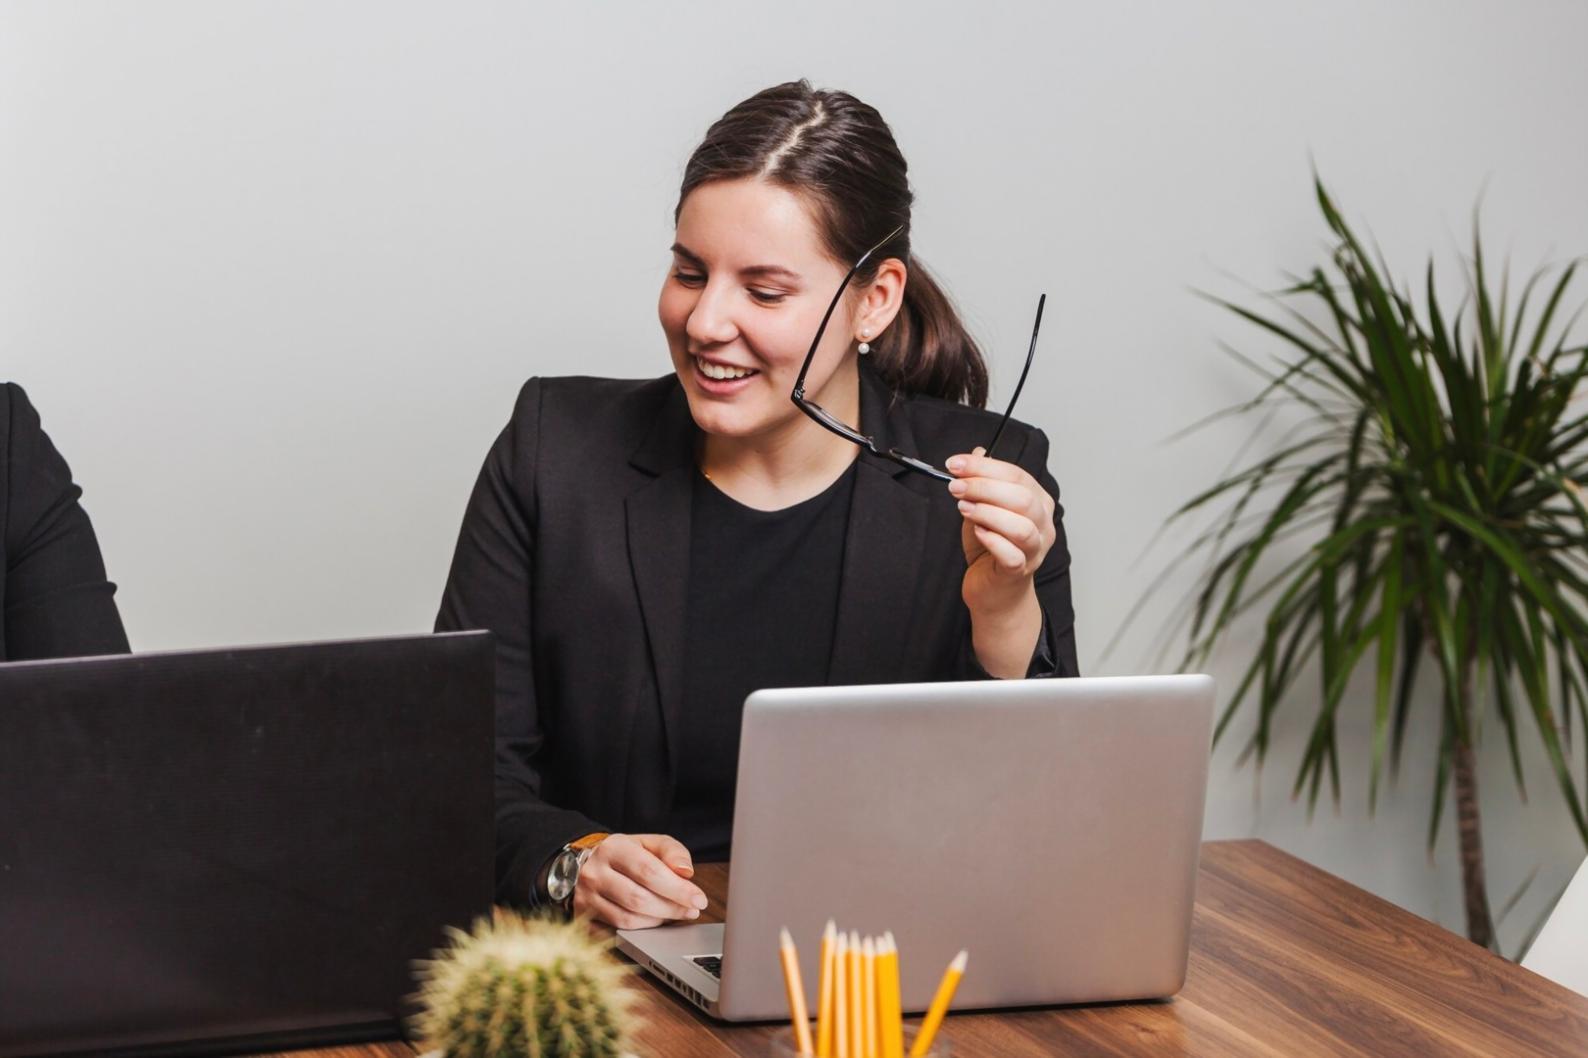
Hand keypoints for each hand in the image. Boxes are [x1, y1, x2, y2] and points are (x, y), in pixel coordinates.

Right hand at [571, 832, 709, 928]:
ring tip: (677, 913)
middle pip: (639, 899)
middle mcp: (594, 873)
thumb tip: (686, 872)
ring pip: (629, 919)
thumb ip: (672, 852)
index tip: (698, 898)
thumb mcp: (650, 843)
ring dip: (660, 920)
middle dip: (672, 908)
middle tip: (692, 910)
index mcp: (613, 848)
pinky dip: (643, 929)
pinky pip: (619, 932)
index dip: (677, 889)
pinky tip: (657, 920)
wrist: (590, 864)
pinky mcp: (584, 918)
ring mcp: (586, 898)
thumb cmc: (627, 854)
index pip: (648, 871)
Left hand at [947, 446, 1056, 614]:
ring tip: (964, 508)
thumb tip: (978, 452)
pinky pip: (1012, 555)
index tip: (955, 464)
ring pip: (1022, 526)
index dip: (985, 467)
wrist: (993, 590)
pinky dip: (993, 540)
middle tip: (955, 487)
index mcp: (1038, 502)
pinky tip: (978, 532)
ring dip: (988, 513)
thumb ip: (982, 482)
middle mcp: (1043, 525)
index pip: (1017, 476)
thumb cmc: (990, 549)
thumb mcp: (983, 509)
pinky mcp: (1019, 572)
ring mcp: (1035, 550)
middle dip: (984, 487)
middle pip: (1022, 498)